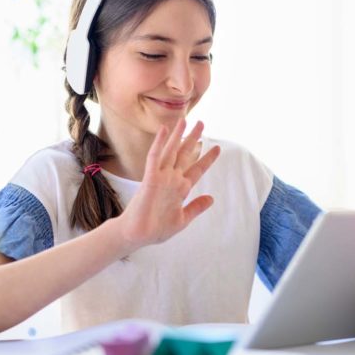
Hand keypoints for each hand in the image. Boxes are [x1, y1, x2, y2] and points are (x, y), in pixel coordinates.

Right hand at [117, 119, 219, 250]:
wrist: (138, 234)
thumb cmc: (156, 229)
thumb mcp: (182, 219)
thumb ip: (196, 207)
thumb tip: (212, 198)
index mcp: (181, 189)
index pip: (197, 169)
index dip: (207, 158)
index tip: (217, 148)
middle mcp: (172, 179)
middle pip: (185, 154)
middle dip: (194, 138)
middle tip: (202, 122)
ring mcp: (161, 178)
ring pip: (172, 151)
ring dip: (179, 135)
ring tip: (186, 120)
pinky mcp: (150, 179)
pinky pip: (156, 157)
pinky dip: (160, 143)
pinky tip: (164, 129)